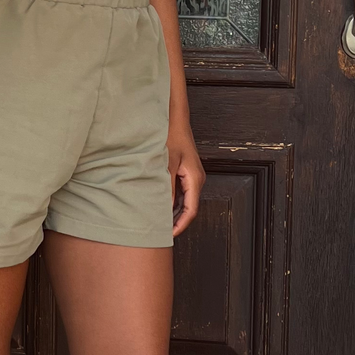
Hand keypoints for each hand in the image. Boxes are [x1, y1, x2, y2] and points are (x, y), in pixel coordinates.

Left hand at [168, 118, 203, 236]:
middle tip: (160, 233)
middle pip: (189, 208)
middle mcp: (196, 179)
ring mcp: (192, 176)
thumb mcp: (166, 163)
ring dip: (173, 212)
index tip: (169, 235)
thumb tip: (163, 207)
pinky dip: (172, 202)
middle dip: (176, 222)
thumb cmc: (171, 136)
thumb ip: (166, 186)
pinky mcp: (185, 172)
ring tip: (158, 222)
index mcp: (195, 178)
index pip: (191, 210)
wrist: (174, 118)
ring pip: (185, 201)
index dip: (180, 225)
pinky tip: (159, 205)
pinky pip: (181, 192)